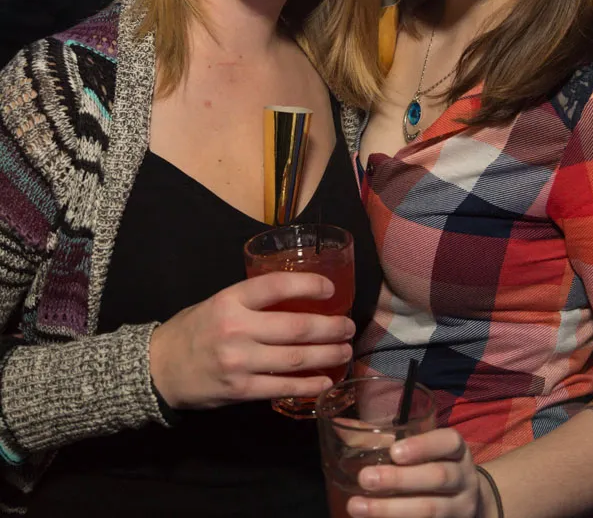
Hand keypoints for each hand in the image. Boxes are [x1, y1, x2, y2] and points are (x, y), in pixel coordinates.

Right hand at [149, 272, 354, 408]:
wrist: (160, 368)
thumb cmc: (195, 329)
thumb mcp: (219, 302)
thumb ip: (253, 301)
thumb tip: (298, 299)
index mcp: (231, 300)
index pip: (277, 286)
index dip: (309, 286)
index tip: (331, 289)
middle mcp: (237, 329)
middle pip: (296, 327)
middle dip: (330, 327)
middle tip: (349, 326)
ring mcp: (240, 362)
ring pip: (295, 359)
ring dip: (327, 356)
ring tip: (344, 351)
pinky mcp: (240, 390)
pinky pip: (283, 387)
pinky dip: (308, 385)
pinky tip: (325, 380)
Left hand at [347, 428, 487, 517]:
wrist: (468, 501)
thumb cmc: (432, 464)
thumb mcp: (420, 448)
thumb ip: (386, 438)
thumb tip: (341, 427)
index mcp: (456, 450)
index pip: (448, 442)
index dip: (423, 446)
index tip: (394, 451)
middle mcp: (463, 478)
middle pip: (437, 477)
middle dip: (399, 480)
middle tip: (365, 478)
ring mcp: (459, 507)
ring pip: (430, 509)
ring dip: (391, 510)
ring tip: (357, 507)